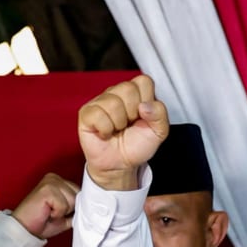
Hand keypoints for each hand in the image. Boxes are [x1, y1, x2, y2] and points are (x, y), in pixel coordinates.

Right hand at [11, 173, 78, 239]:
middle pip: (78, 195)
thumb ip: (77, 208)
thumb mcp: (65, 215)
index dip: (74, 206)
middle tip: (53, 213)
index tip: (61, 212)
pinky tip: (46, 212)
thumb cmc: (43, 222)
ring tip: (50, 212)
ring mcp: (50, 182)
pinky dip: (57, 214)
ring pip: (72, 200)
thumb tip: (91, 207)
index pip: (79, 191)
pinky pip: (64, 206)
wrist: (26, 229)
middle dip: (68, 209)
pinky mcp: (47, 190)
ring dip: (62, 212)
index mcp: (59, 181)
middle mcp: (55, 178)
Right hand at [78, 75, 168, 192]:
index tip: (143, 116)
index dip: (146, 101)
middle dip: (133, 113)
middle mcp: (117, 93)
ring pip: (113, 102)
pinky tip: (105, 133)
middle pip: (128, 89)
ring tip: (117, 129)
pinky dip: (105, 129)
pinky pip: (98, 115)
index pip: (144, 81)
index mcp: (135, 93)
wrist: (121, 164)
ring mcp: (100, 101)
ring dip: (119, 123)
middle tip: (129, 124)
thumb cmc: (136, 145)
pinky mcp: (86, 113)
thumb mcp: (159, 132)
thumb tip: (145, 105)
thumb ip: (160, 114)